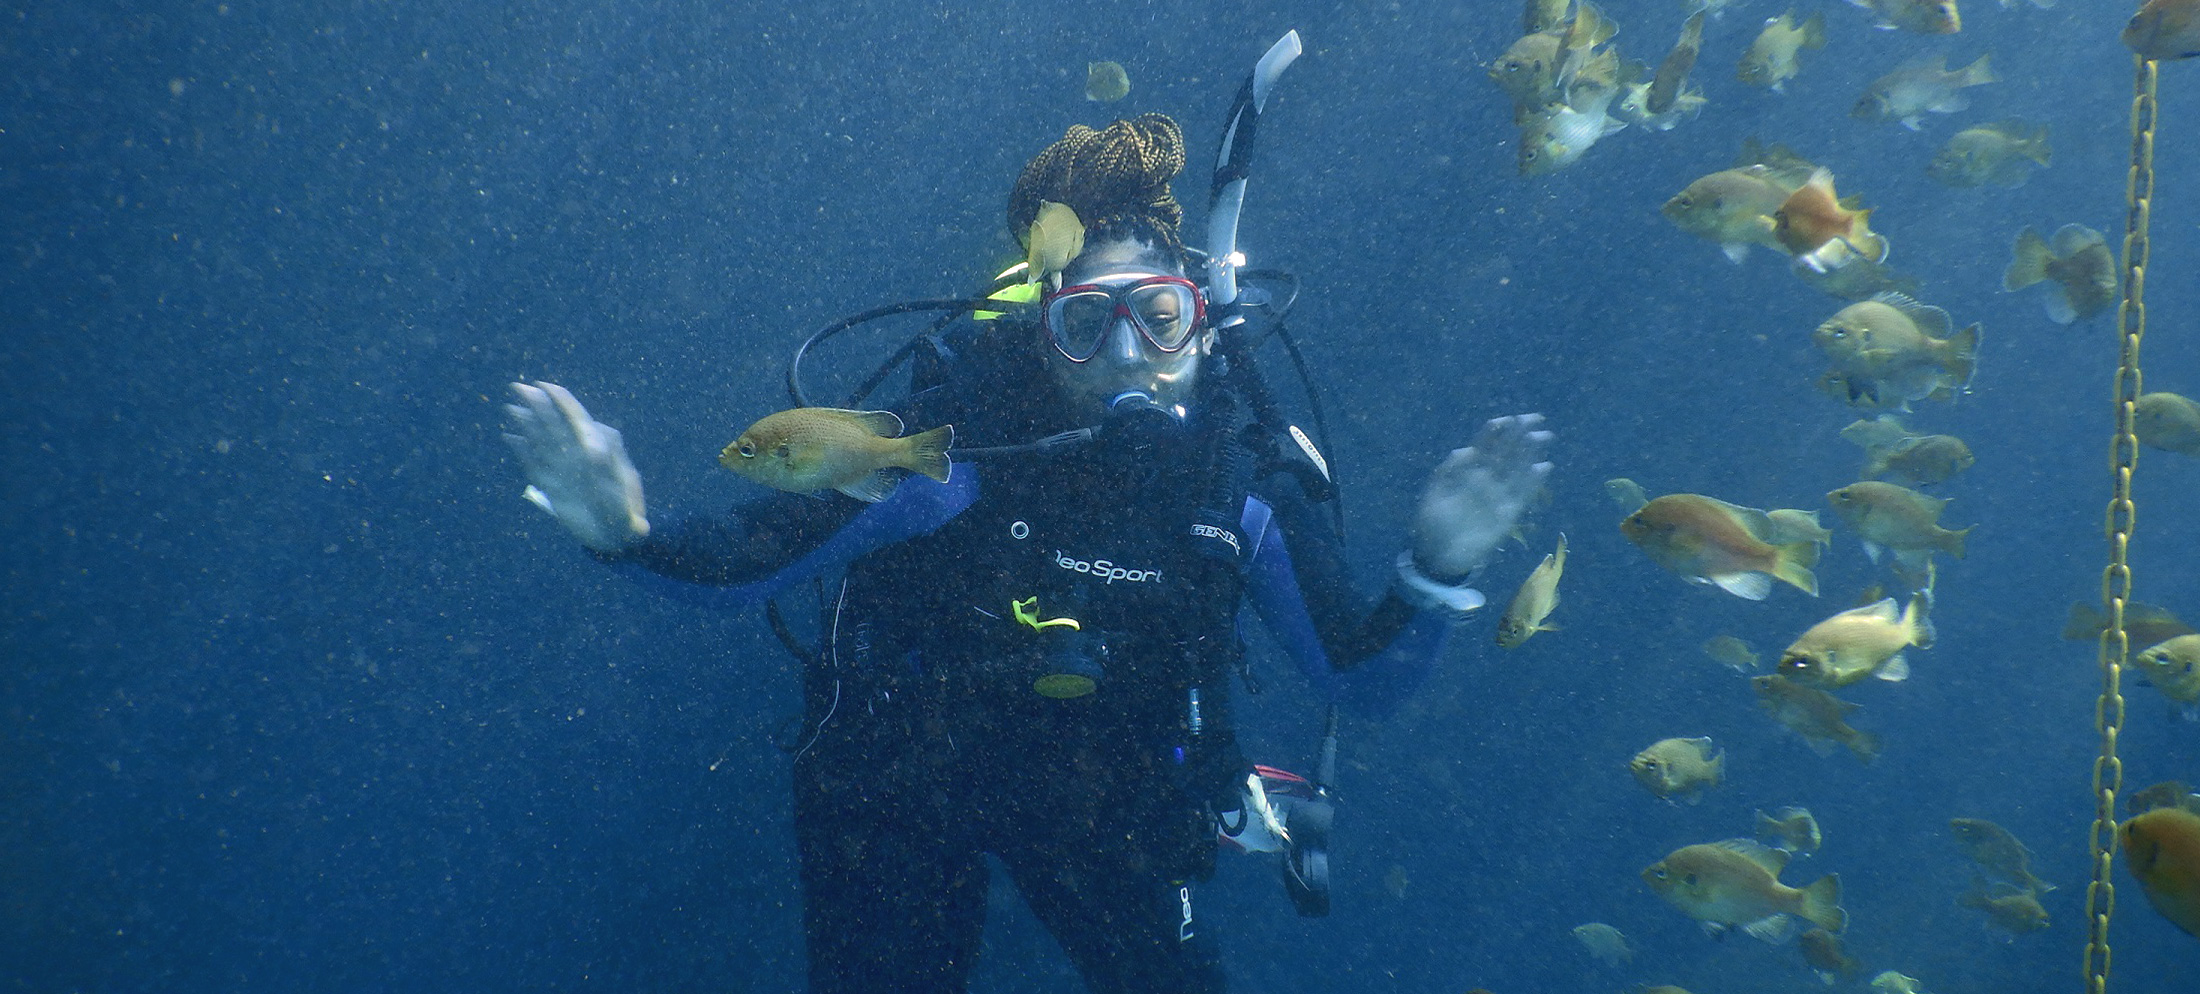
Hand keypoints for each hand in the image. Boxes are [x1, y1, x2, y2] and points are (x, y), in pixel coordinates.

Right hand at [501, 381, 648, 551]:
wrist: (616, 537)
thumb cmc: (626, 514)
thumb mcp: (622, 491)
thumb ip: (610, 471)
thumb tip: (594, 448)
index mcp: (599, 447)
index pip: (577, 418)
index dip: (562, 401)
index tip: (545, 386)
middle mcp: (579, 454)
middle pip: (556, 425)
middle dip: (539, 405)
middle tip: (518, 388)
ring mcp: (565, 469)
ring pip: (542, 441)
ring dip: (527, 424)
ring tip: (512, 408)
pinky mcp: (553, 487)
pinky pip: (534, 464)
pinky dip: (522, 450)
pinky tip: (510, 437)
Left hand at [1410, 414, 1552, 578]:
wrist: (1438, 554)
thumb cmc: (1432, 521)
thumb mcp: (1435, 493)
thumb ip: (1449, 471)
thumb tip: (1465, 449)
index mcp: (1467, 471)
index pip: (1486, 445)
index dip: (1498, 430)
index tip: (1510, 418)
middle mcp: (1486, 480)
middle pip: (1506, 452)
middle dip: (1520, 435)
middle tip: (1535, 419)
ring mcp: (1498, 496)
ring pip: (1517, 470)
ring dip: (1529, 454)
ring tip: (1541, 436)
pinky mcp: (1508, 515)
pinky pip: (1523, 495)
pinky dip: (1533, 482)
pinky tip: (1543, 467)